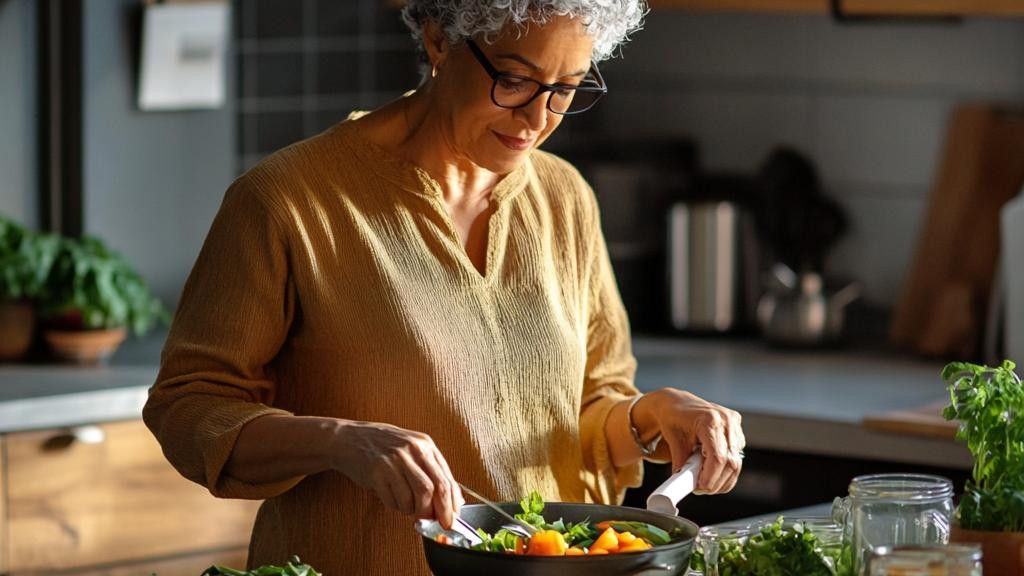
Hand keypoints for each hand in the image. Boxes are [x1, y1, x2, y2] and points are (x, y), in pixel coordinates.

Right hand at [331, 421, 462, 527]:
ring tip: (408, 506)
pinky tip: (392, 499)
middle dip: (438, 512)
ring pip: (414, 498)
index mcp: (424, 444)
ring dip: (414, 510)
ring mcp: (393, 461)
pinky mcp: (376, 472)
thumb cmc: (383, 445)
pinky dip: (396, 506)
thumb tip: (452, 499)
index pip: (446, 479)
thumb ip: (432, 470)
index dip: (452, 503)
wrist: (348, 439)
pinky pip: (393, 500)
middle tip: (437, 523)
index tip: (453, 518)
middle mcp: (411, 450)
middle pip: (433, 489)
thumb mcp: (412, 448)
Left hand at [637, 389, 744, 493]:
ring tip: (705, 482)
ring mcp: (734, 423)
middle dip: (717, 481)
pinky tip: (713, 470)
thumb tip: (683, 485)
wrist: (675, 404)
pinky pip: (737, 455)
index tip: (701, 488)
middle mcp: (726, 420)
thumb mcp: (673, 441)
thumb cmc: (672, 419)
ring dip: (723, 478)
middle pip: (730, 462)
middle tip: (701, 489)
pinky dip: (726, 469)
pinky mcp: (737, 429)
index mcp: (709, 420)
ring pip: (736, 462)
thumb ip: (681, 463)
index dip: (711, 477)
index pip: (718, 457)